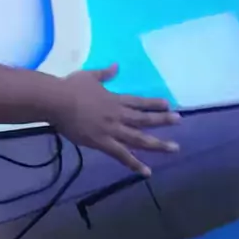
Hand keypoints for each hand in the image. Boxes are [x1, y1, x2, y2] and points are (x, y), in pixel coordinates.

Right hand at [53, 65, 179, 175]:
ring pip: (139, 138)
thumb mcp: (89, 76)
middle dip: (162, 120)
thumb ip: (104, 74)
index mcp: (114, 99)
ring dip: (157, 143)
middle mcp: (118, 115)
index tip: (168, 105)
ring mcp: (112, 130)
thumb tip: (116, 66)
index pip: (138, 102)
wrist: (59, 101)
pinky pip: (122, 155)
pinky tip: (147, 172)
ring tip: (174, 148)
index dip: (153, 104)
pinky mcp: (103, 143)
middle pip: (144, 119)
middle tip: (179, 120)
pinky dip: (135, 163)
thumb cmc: (71, 87)